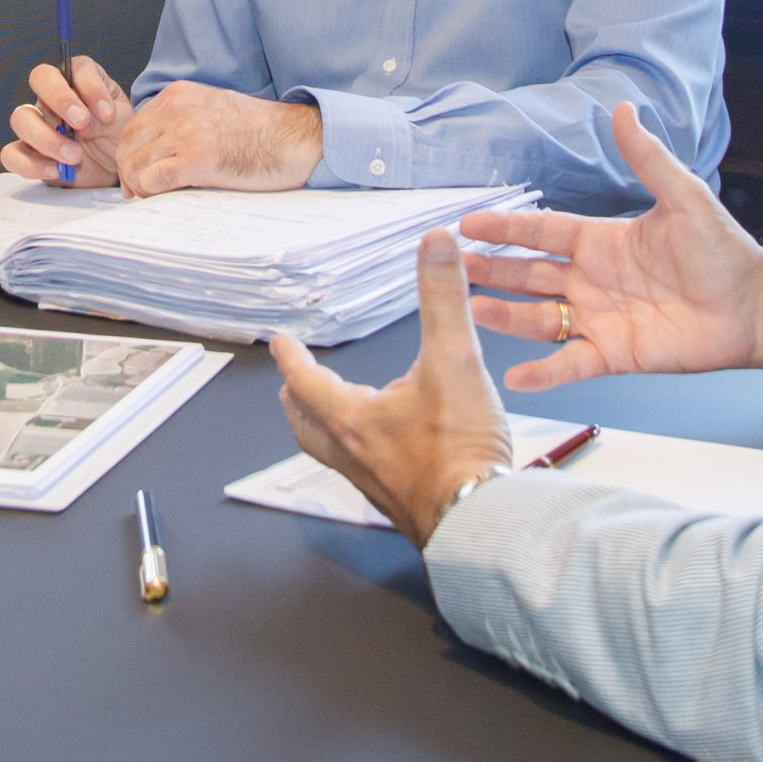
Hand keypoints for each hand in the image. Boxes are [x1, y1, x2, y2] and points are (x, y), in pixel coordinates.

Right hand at [0, 54, 130, 185]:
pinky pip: (12, 154)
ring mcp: (37, 124)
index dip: (90, 87)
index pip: (73, 67)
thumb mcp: (123, 122)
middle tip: (83, 124)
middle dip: (61, 100)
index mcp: (78, 80)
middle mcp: (52, 97)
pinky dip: (32, 165)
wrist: (113, 169)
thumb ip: (105, 115)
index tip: (108, 114)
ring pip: (21, 118)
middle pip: (40, 78)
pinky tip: (58, 172)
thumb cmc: (117, 137)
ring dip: (47, 138)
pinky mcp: (28, 153)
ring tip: (76, 157)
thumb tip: (83, 122)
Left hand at [111, 82, 323, 196]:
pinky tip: (168, 199)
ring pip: (135, 166)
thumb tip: (154, 153)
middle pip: (127, 147)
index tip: (141, 177)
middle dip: (130, 174)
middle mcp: (176, 108)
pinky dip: (153, 194)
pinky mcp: (196, 158)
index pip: (132, 127)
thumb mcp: (213, 110)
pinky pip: (152, 181)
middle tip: (141, 194)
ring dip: (142, 188)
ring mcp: (185, 132)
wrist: (295, 139)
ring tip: (159, 198)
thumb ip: (182, 122)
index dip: (132, 156)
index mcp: (178, 94)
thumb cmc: (261, 132)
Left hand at [270, 231, 514, 546]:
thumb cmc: (460, 448)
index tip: (281, 342)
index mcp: (350, 418)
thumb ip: (443, 298)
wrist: (481, 519)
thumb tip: (436, 241)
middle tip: (292, 384)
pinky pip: (366, 473)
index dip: (293, 357)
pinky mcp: (401, 501)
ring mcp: (374, 482)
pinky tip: (388, 450)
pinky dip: (362, 453)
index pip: (306, 381)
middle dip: (298, 399)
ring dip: (324, 429)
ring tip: (332, 415)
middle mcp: (353, 454)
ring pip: (332, 452)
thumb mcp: (455, 360)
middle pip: (307, 424)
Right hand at [460, 102, 762, 385]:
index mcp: (601, 241)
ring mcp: (598, 318)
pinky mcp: (613, 354)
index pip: (542, 232)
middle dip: (489, 271)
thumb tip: (625, 110)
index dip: (506, 228)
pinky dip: (544, 372)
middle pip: (527, 275)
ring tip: (468, 311)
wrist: (754, 307)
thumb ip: (648, 159)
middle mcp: (591, 280)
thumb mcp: (684, 198)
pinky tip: (515, 376)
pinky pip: (570, 363)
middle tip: (451, 267)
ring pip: (537, 317)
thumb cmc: (724, 251)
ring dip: (503, 316)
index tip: (469, 222)